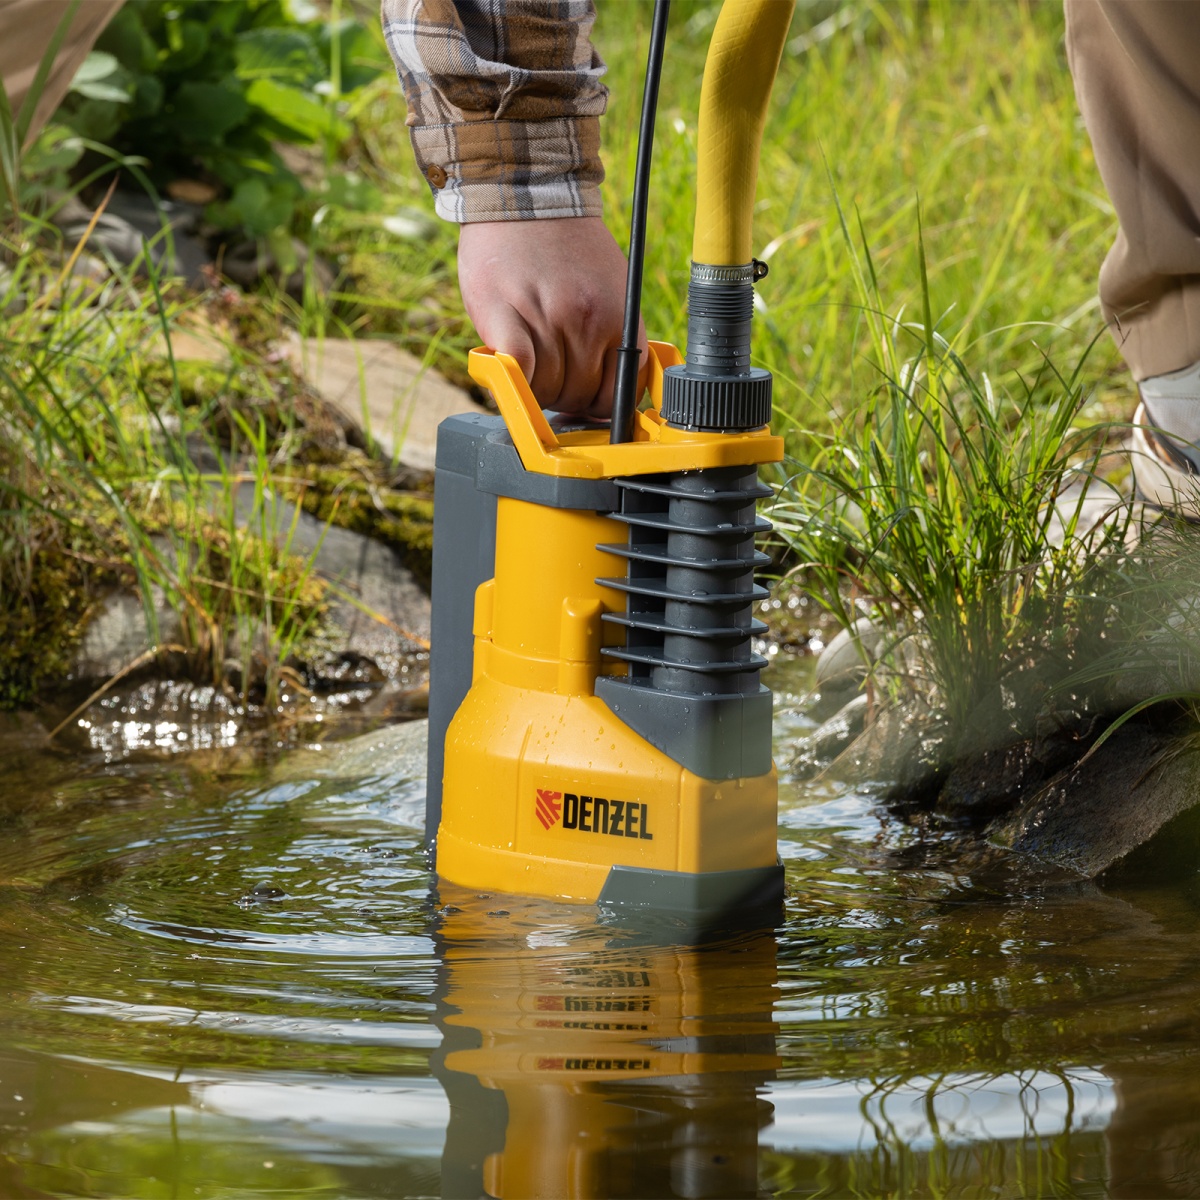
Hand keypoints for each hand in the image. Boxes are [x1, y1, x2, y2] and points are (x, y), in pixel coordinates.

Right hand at [457, 216, 648, 417]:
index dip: (597, 407)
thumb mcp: (612, 292)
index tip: (583, 402)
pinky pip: (516, 372)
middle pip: (577, 398)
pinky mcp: (504, 316)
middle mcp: (587, 323)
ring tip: (528, 359)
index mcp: (619, 320)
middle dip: (563, 396)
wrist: (526, 196)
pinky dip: (513, 380)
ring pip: (546, 391)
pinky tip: (511, 366)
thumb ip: (612, 339)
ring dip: (535, 387)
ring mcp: (547, 320)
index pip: (616, 396)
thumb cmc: (568, 249)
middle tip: (549, 374)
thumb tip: (605, 396)